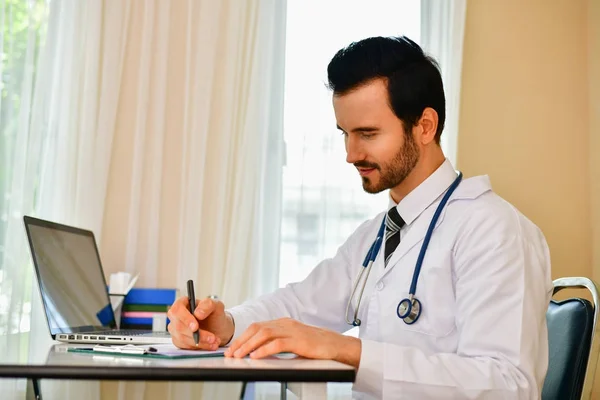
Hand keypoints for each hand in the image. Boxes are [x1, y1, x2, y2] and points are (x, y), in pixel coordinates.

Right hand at [167, 296, 234, 349]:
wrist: (219, 329)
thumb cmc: (215, 315)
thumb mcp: (216, 306)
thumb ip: (208, 305)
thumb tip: (197, 313)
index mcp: (183, 303)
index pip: (177, 310)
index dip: (185, 319)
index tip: (195, 327)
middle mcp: (177, 316)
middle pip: (179, 326)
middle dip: (196, 334)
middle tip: (211, 338)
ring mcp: (176, 329)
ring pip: (182, 338)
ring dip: (200, 342)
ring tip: (214, 341)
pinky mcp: (178, 341)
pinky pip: (184, 346)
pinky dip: (198, 347)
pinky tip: (209, 345)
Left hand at [224, 318, 361, 367]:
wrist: (337, 345)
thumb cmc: (316, 347)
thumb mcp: (293, 344)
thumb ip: (278, 345)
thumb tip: (259, 354)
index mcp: (283, 323)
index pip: (257, 327)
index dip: (243, 337)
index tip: (232, 348)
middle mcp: (285, 323)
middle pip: (257, 328)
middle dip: (241, 341)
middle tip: (230, 354)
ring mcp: (292, 330)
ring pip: (264, 334)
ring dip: (249, 346)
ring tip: (239, 356)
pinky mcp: (299, 340)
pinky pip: (278, 344)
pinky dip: (264, 349)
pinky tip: (256, 356)